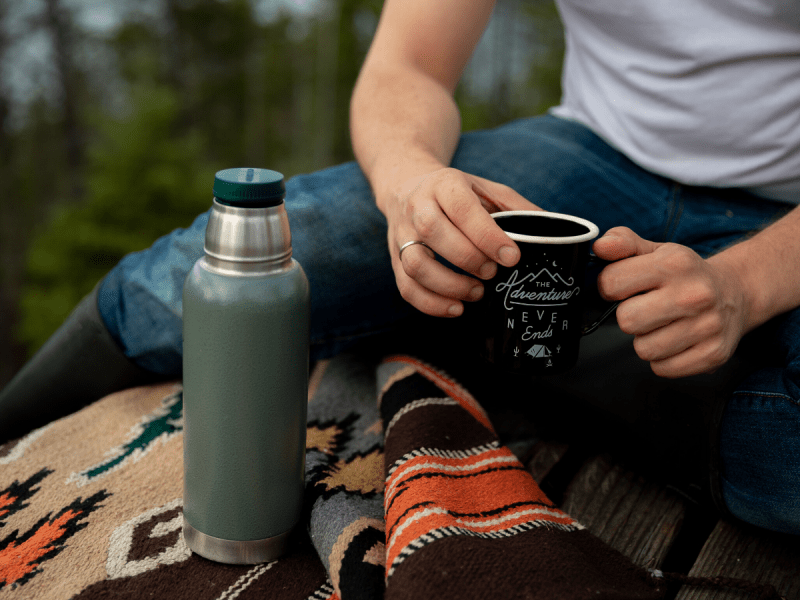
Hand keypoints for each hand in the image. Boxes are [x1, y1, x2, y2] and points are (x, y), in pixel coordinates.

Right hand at [385, 168, 539, 316]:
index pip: (463, 210)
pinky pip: (406, 286)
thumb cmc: (455, 192)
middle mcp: (418, 207)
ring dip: (448, 285)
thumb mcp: (486, 188)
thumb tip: (550, 232)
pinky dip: (430, 304)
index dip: (488, 237)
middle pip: (433, 232)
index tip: (511, 257)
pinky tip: (456, 308)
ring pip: (415, 263)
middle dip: (468, 259)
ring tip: (476, 292)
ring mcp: (402, 234)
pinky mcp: (394, 259)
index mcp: (445, 185)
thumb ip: (516, 207)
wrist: (406, 186)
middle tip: (492, 273)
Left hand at [593, 227, 749, 377]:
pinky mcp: (713, 354)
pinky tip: (675, 340)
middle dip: (629, 316)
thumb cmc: (685, 274)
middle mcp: (694, 294)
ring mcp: (707, 326)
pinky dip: (663, 359)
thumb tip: (600, 246)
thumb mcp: (655, 250)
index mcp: (674, 264)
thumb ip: (622, 243)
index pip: (611, 283)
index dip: (610, 287)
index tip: (624, 287)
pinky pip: (663, 368)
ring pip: (644, 349)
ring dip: (646, 340)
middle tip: (645, 309)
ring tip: (662, 325)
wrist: (736, 292)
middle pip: (627, 321)